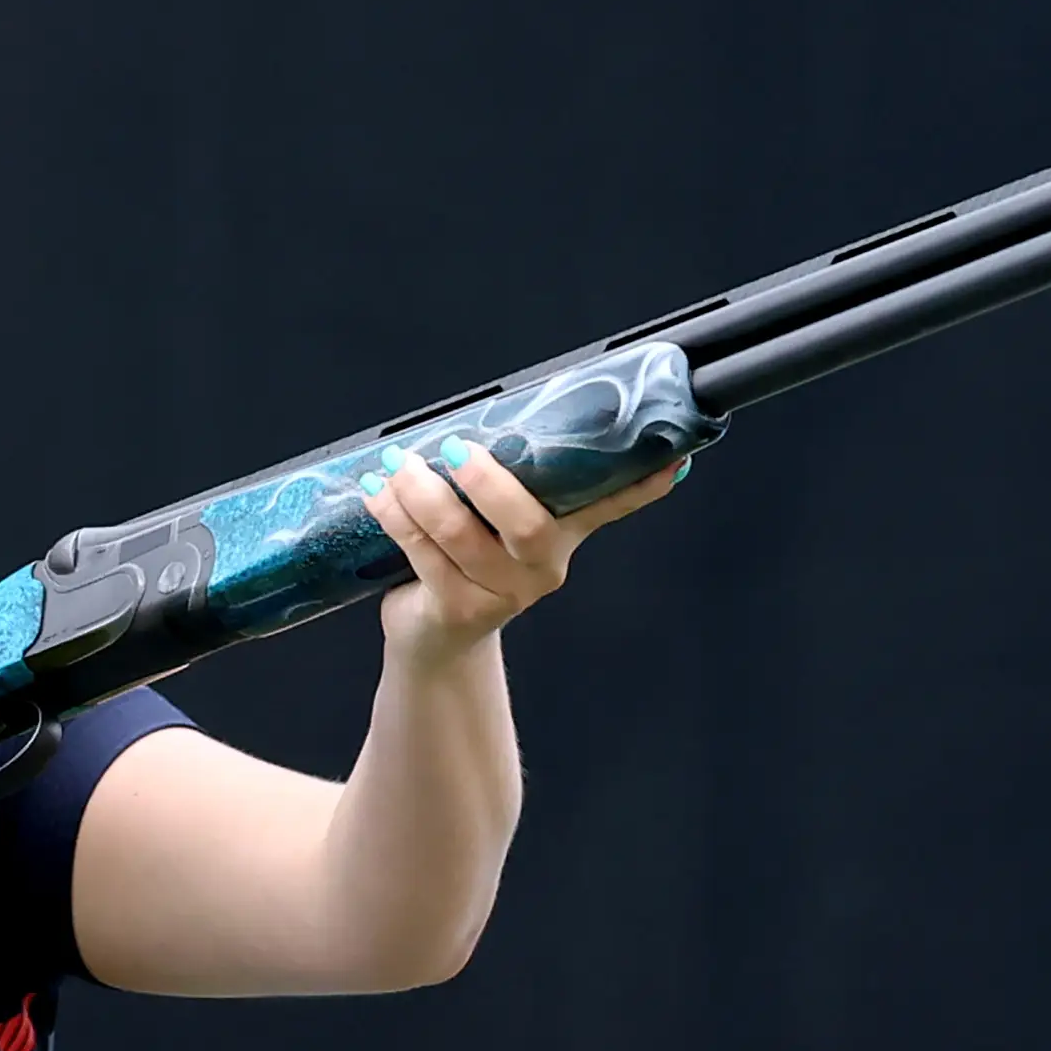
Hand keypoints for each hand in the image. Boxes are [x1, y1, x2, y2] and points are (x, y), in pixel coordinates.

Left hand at [357, 439, 689, 664]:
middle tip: (456, 445)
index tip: (673, 460)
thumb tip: (500, 413)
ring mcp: (501, 594)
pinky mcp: (457, 610)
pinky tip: (377, 492)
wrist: (435, 637)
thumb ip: (510, 478)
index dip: (641, 486)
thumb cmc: (465, 557)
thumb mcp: (498, 521)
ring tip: (396, 462)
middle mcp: (543, 568)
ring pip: (460, 535)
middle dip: (487, 479)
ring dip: (420, 491)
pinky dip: (394, 516)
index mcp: (563, 535)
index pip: (611, 504)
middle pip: (525, 523)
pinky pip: (422, 554)